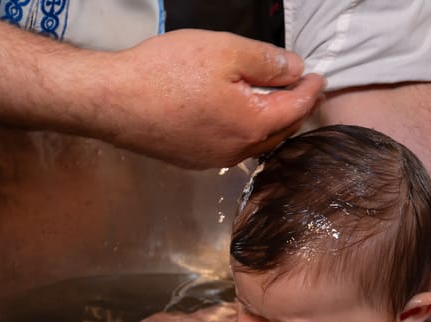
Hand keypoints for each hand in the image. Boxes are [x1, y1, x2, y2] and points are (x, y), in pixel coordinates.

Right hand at [90, 29, 325, 167]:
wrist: (111, 101)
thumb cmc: (166, 72)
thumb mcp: (224, 52)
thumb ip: (267, 61)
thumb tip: (295, 68)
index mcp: (253, 124)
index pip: (297, 108)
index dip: (311, 90)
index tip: (319, 76)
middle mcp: (238, 150)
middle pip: (281, 131)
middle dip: (296, 110)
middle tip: (304, 90)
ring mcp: (214, 160)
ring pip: (256, 143)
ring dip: (271, 124)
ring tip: (275, 103)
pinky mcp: (193, 160)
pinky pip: (231, 147)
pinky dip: (245, 131)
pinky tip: (238, 117)